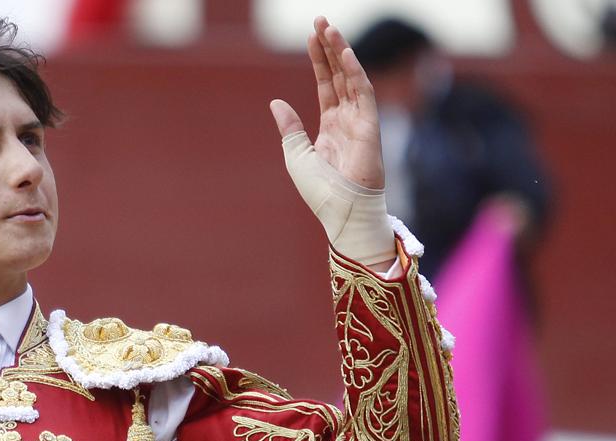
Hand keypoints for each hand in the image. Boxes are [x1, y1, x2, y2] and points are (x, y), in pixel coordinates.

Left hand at [271, 16, 383, 189]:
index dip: (319, 60)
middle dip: (329, 48)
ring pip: (351, 77)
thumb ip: (289, 127)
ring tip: (329, 28)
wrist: (341, 212)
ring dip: (340, 52)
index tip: (311, 36)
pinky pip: (363, 93)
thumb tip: (276, 102)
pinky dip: (354, 72)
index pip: (325, 84)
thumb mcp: (296, 155)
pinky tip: (344, 54)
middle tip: (320, 20)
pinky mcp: (370, 126)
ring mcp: (360, 120)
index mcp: (330, 126)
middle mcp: (347, 118)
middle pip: (337, 74)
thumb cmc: (321, 191)